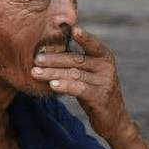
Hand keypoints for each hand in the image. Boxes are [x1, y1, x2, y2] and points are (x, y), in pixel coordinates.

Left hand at [31, 26, 132, 143]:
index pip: (92, 44)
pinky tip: (52, 85)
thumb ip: (77, 62)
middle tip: (36, 59)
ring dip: (53, 73)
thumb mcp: (90, 74)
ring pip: (74, 74)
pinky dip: (64, 86)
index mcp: (104, 57)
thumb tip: (49, 50)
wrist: (113, 120)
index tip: (72, 28)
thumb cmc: (95, 93)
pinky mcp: (100, 97)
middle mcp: (107, 67)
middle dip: (54, 59)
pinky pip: (79, 88)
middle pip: (76, 60)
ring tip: (35, 73)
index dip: (83, 36)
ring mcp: (105, 82)